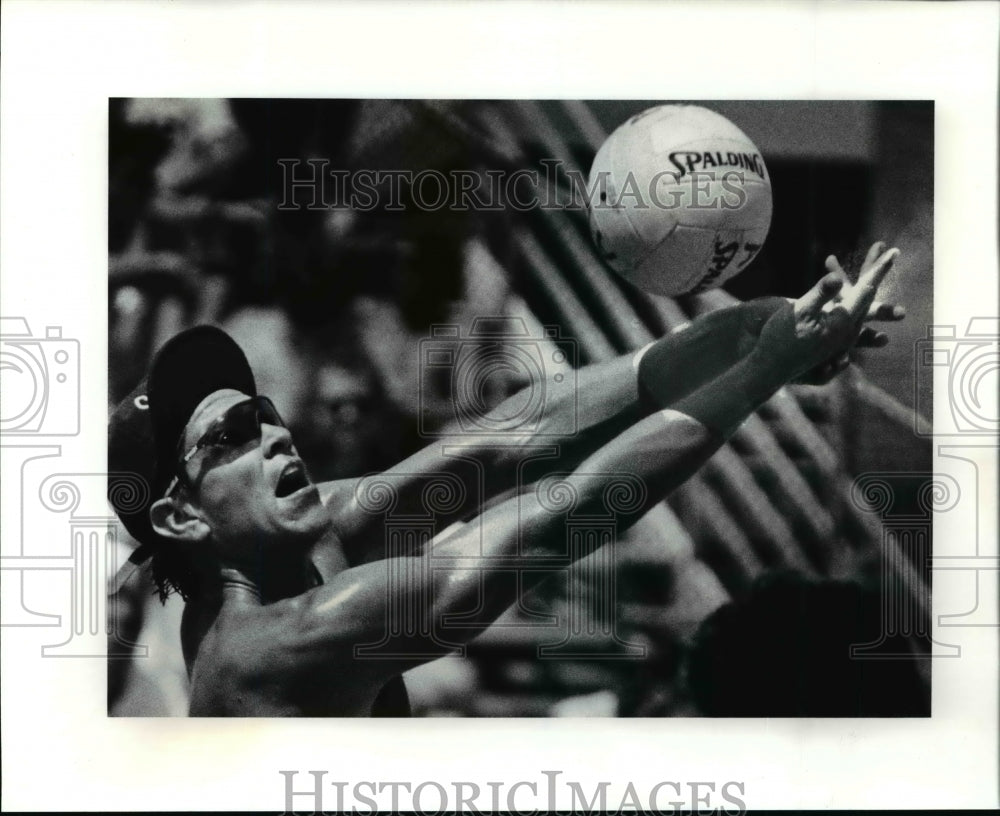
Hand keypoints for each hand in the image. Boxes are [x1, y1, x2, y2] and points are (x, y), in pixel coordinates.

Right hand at [755, 242, 901, 382]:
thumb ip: (820, 294)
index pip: (866, 289)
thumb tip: (837, 277)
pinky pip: (851, 322)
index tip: (893, 252)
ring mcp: (840, 339)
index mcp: (842, 320)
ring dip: (868, 292)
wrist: (771, 366)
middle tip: (891, 256)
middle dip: (877, 276)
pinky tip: (853, 305)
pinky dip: (855, 306)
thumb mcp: (799, 311)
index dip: (879, 269)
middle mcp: (847, 330)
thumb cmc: (782, 337)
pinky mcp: (831, 344)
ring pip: (862, 311)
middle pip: (870, 300)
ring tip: (876, 278)